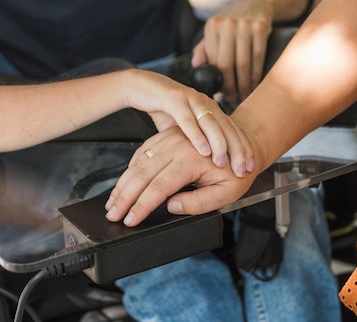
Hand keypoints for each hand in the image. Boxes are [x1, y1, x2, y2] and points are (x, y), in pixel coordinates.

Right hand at [105, 127, 256, 226]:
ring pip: (139, 162)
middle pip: (142, 173)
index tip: (130, 220)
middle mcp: (178, 146)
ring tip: (113, 202)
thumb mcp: (226, 194)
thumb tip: (172, 206)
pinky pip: (144, 151)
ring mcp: (171, 138)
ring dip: (124, 183)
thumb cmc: (236, 172)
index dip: (141, 206)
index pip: (159, 187)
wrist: (244, 145)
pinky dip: (131, 168)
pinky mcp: (168, 136)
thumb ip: (198, 203)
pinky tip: (125, 181)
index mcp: (191, 160)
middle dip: (125, 196)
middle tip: (113, 214)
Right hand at [123, 69, 253, 175]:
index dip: (244, 148)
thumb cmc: (163, 108)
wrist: (139, 86)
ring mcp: (191, 99)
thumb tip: (207, 163)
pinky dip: (196, 135)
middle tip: (244, 168)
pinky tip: (203, 150)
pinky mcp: (173, 98)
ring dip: (219, 144)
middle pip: (227, 127)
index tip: (251, 166)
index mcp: (211, 109)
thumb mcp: (182, 128)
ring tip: (223, 162)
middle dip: (238, 149)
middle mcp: (205, 102)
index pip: (233, 130)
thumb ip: (196, 141)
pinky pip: (188, 119)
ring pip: (211, 123)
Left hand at [191, 0, 272, 99]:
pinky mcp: (260, 27)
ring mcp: (244, 25)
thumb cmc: (233, 21)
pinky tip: (255, 83)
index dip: (217, 80)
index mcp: (212, 27)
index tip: (221, 93)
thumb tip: (196, 66)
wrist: (257, 1)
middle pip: (226, 64)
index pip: (212, 61)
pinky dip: (256, 74)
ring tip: (244, 94)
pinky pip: (258, 57)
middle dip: (230, 86)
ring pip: (243, 63)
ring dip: (244, 84)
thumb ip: (204, 48)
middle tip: (233, 98)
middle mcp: (226, 25)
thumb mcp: (215, 30)